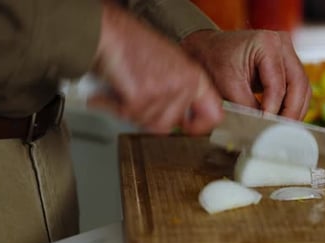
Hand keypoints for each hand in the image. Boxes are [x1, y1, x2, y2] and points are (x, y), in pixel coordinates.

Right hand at [90, 0, 222, 134]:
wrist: (110, 32)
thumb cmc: (135, 45)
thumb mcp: (172, 66)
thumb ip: (181, 92)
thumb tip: (182, 121)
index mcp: (195, 77)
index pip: (213, 115)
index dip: (198, 127)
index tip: (186, 128)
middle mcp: (184, 84)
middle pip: (169, 125)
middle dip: (149, 117)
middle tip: (137, 99)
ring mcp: (164, 91)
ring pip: (148, 123)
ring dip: (131, 111)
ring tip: (125, 90)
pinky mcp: (141, 96)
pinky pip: (128, 116)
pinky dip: (113, 106)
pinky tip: (112, 92)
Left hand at [181, 30, 310, 119]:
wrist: (210, 49)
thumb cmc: (215, 62)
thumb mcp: (228, 86)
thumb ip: (248, 106)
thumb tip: (264, 127)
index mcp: (266, 43)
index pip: (277, 83)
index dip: (274, 108)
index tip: (267, 125)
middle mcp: (282, 44)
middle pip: (298, 83)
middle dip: (291, 111)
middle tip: (282, 131)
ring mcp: (288, 52)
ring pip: (302, 86)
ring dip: (295, 109)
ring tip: (283, 128)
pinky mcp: (288, 63)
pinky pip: (297, 86)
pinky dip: (292, 104)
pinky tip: (284, 118)